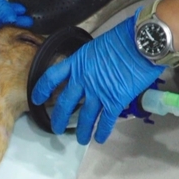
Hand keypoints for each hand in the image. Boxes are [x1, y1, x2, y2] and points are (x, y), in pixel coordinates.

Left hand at [31, 11, 164, 144]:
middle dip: (59, 118)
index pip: (52, 77)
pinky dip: (102, 131)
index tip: (37, 99)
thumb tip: (94, 70)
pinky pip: (105, 120)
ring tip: (80, 140)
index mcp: (77, 62)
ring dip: (82, 130)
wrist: (142, 43)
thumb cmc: (124, 38)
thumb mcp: (98, 46)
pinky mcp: (114, 101)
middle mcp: (83, 80)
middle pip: (65, 103)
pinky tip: (100, 138)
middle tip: (57, 128)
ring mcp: (98, 92)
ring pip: (85, 116)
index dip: (42, 89)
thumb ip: (91, 61)